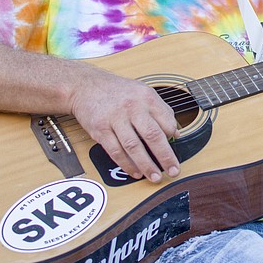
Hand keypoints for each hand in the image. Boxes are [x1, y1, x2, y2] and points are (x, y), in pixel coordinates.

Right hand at [69, 68, 179, 182]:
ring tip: (155, 176)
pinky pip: (115, 151)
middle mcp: (132, 107)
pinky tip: (135, 172)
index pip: (166, 121)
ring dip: (146, 165)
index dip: (173, 136)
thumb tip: (176, 132)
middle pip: (152, 135)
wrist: (85, 85)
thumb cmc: (117, 90)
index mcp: (146, 97)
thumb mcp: (142, 91)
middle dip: (165, 157)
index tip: (175, 146)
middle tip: (173, 171)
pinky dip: (126, 165)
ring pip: (133, 146)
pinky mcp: (100, 129)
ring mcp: (115, 118)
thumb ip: (161, 110)